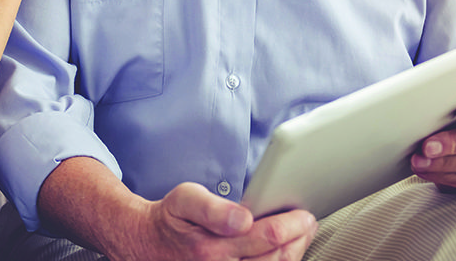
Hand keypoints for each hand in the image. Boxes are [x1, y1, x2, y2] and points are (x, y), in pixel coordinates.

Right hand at [124, 182, 315, 260]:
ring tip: (301, 236)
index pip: (266, 238)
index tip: (304, 214)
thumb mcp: (184, 199)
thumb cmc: (171, 219)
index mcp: (211, 249)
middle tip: (308, 222)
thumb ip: (213, 208)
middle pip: (276, 260)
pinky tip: (284, 252)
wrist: (147, 244)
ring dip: (293, 254)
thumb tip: (244, 218)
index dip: (291, 225)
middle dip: (298, 239)